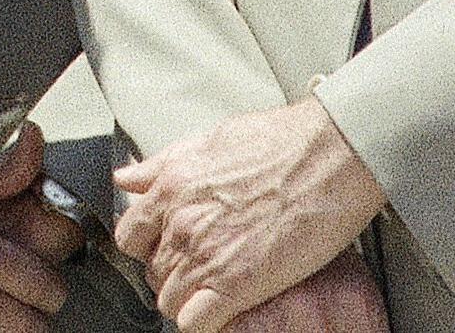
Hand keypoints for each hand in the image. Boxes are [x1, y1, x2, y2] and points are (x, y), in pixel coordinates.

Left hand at [111, 99, 385, 332]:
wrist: (327, 156)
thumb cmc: (278, 142)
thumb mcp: (206, 141)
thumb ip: (161, 164)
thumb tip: (127, 177)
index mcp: (171, 188)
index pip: (130, 237)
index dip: (148, 247)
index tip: (168, 248)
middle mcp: (181, 223)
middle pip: (152, 272)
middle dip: (172, 275)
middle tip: (201, 270)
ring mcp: (206, 256)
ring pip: (169, 301)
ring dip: (188, 300)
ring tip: (216, 291)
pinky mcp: (237, 284)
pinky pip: (195, 323)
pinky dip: (206, 323)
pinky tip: (225, 310)